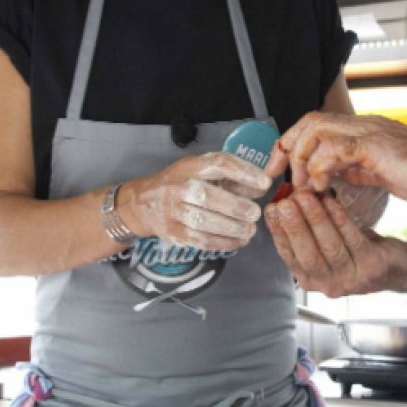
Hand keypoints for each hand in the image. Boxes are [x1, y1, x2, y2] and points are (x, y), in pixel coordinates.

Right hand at [121, 153, 269, 250]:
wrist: (142, 204)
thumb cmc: (180, 183)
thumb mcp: (200, 171)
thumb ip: (230, 177)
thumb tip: (262, 187)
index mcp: (190, 166)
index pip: (218, 164)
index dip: (244, 172)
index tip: (264, 182)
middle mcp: (178, 187)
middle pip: (208, 196)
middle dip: (236, 207)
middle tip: (255, 213)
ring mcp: (173, 211)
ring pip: (203, 222)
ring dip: (232, 228)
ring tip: (250, 230)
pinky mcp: (173, 232)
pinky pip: (200, 240)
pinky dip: (223, 243)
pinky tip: (238, 241)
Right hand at [265, 189, 402, 296]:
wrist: (395, 266)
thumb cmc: (354, 250)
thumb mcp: (325, 244)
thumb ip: (306, 230)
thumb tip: (282, 201)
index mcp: (311, 280)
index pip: (289, 256)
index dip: (278, 232)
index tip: (270, 209)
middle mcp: (329, 285)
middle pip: (307, 255)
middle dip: (294, 227)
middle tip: (284, 203)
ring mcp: (351, 279)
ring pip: (329, 247)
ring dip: (315, 219)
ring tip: (304, 197)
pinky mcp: (372, 267)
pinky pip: (352, 240)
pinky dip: (340, 220)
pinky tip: (331, 202)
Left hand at [266, 112, 406, 205]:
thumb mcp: (378, 170)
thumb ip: (352, 168)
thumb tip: (325, 175)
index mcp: (361, 131)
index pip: (313, 125)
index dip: (290, 143)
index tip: (277, 169)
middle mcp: (361, 126)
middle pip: (308, 122)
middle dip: (287, 149)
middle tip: (280, 178)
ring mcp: (369, 132)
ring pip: (317, 130)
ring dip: (303, 160)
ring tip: (305, 188)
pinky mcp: (376, 146)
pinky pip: (337, 149)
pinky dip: (321, 167)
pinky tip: (323, 187)